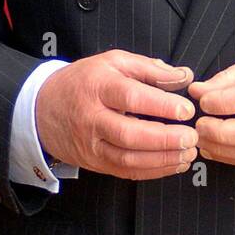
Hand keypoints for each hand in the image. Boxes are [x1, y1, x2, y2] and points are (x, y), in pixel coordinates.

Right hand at [35, 50, 197, 179]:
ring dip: (162, 159)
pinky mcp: (94, 163)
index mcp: (97, 86)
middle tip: (191, 136)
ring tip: (188, 152)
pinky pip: (125, 172)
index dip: (161, 105)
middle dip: (165, 139)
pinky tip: (174, 163)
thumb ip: (150, 68)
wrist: (42, 108)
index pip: (131, 97)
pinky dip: (153, 171)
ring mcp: (91, 144)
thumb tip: (184, 77)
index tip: (187, 109)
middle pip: (129, 134)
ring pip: (127, 159)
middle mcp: (91, 118)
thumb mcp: (113, 62)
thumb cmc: (84, 81)